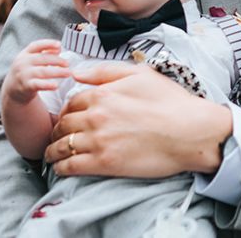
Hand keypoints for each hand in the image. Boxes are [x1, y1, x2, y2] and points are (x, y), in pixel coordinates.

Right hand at [1, 40, 71, 104]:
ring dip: (58, 72)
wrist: (12, 89)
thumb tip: (58, 48)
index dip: (48, 44)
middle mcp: (22, 63)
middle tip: (68, 63)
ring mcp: (23, 74)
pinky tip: (56, 85)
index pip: (36, 45)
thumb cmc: (27, 71)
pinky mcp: (26, 86)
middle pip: (43, 59)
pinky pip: (38, 85)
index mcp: (25, 54)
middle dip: (57, 60)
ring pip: (43, 71)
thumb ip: (44, 53)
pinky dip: (47, 85)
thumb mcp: (32, 60)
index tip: (59, 45)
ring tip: (68, 73)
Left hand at [44, 63, 230, 178]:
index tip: (67, 117)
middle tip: (57, 136)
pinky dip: (61, 168)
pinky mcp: (104, 164)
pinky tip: (60, 168)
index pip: (71, 102)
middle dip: (57, 130)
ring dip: (53, 150)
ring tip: (52, 154)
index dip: (66, 110)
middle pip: (63, 124)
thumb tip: (77, 73)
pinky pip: (71, 167)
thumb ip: (105, 72)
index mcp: (102, 94)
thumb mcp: (139, 74)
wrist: (188, 130)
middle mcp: (95, 116)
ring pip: (62, 146)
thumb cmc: (169, 100)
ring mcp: (98, 141)